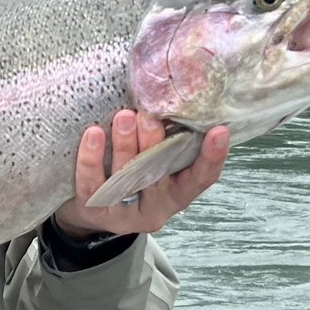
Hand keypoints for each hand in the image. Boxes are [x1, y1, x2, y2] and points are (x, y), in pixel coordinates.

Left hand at [54, 110, 228, 238]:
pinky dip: (92, 158)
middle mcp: (156, 206)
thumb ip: (165, 140)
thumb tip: (172, 95)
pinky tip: (93, 134)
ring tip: (123, 117)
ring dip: (125, 145)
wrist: (90, 208)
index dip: (212, 157)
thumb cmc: (129, 173)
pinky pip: (92, 185)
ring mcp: (125, 213)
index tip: (219, 130)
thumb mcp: (153, 160)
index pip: (200, 178)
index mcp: (177, 192)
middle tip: (149, 115)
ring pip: (126, 180)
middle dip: (155, 144)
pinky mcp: (96, 211)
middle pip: (159, 177)